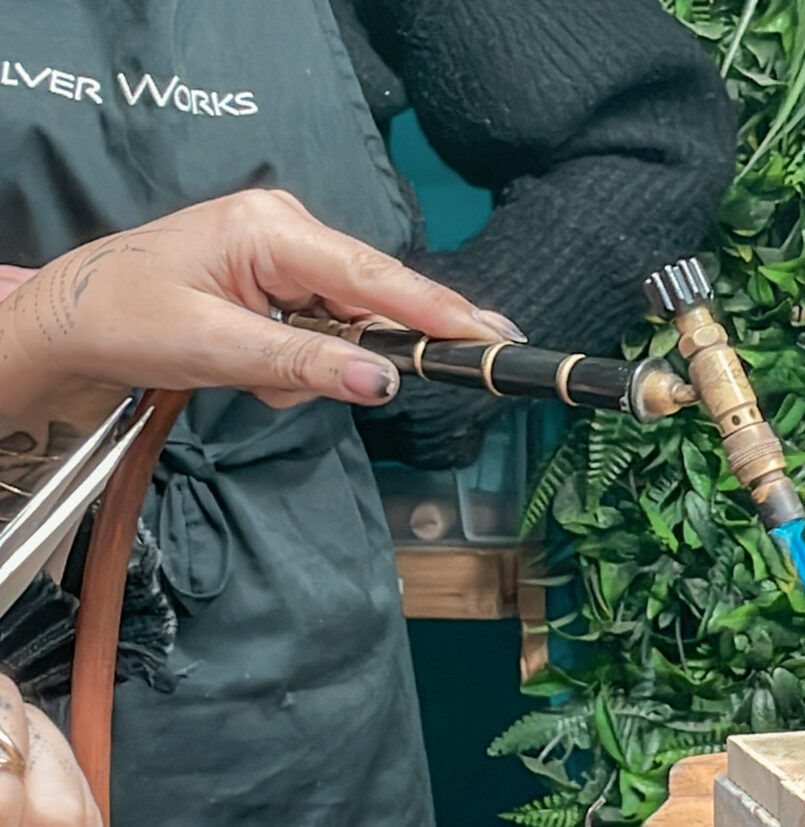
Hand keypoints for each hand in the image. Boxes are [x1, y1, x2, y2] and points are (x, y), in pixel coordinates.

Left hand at [0, 189, 523, 416]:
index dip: (437, 311)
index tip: (490, 337)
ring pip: (347, 325)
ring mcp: (286, 256)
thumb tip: (381, 380)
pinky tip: (256, 368)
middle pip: (370, 299)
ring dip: (314, 367)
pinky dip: (301, 363)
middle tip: (335, 380)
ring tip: (253, 377)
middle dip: (357, 353)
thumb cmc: (129, 319)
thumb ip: (305, 363)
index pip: (374, 276)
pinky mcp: (281, 282)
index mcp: (273, 230)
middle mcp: (289, 232)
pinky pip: (322, 330)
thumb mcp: (217, 348)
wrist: (76, 322)